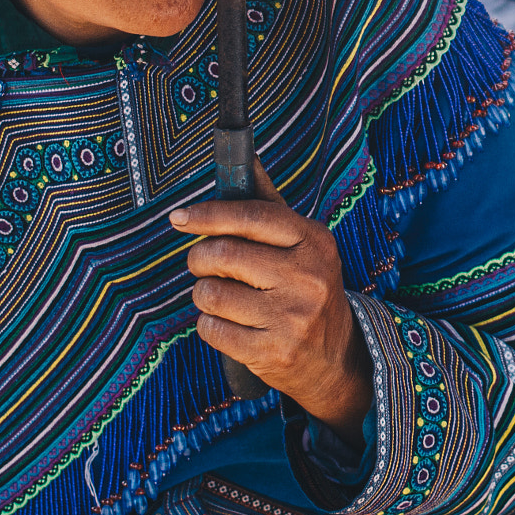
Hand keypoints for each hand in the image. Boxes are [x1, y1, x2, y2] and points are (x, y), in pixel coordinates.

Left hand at [177, 161, 373, 443]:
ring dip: (204, 294)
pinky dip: (209, 325)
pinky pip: (212, 329)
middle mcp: (307, 276)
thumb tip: (246, 159)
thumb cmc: (307, 286)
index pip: (250, 216)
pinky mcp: (272, 351)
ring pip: (211, 294)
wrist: (334, 355)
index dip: (208, 214)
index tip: (180, 218)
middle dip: (200, 258)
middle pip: (223, 254)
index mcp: (314, 241)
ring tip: (221, 297)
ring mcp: (292, 316)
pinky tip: (228, 324)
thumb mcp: (301, 243)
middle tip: (202, 264)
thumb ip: (269, 204)